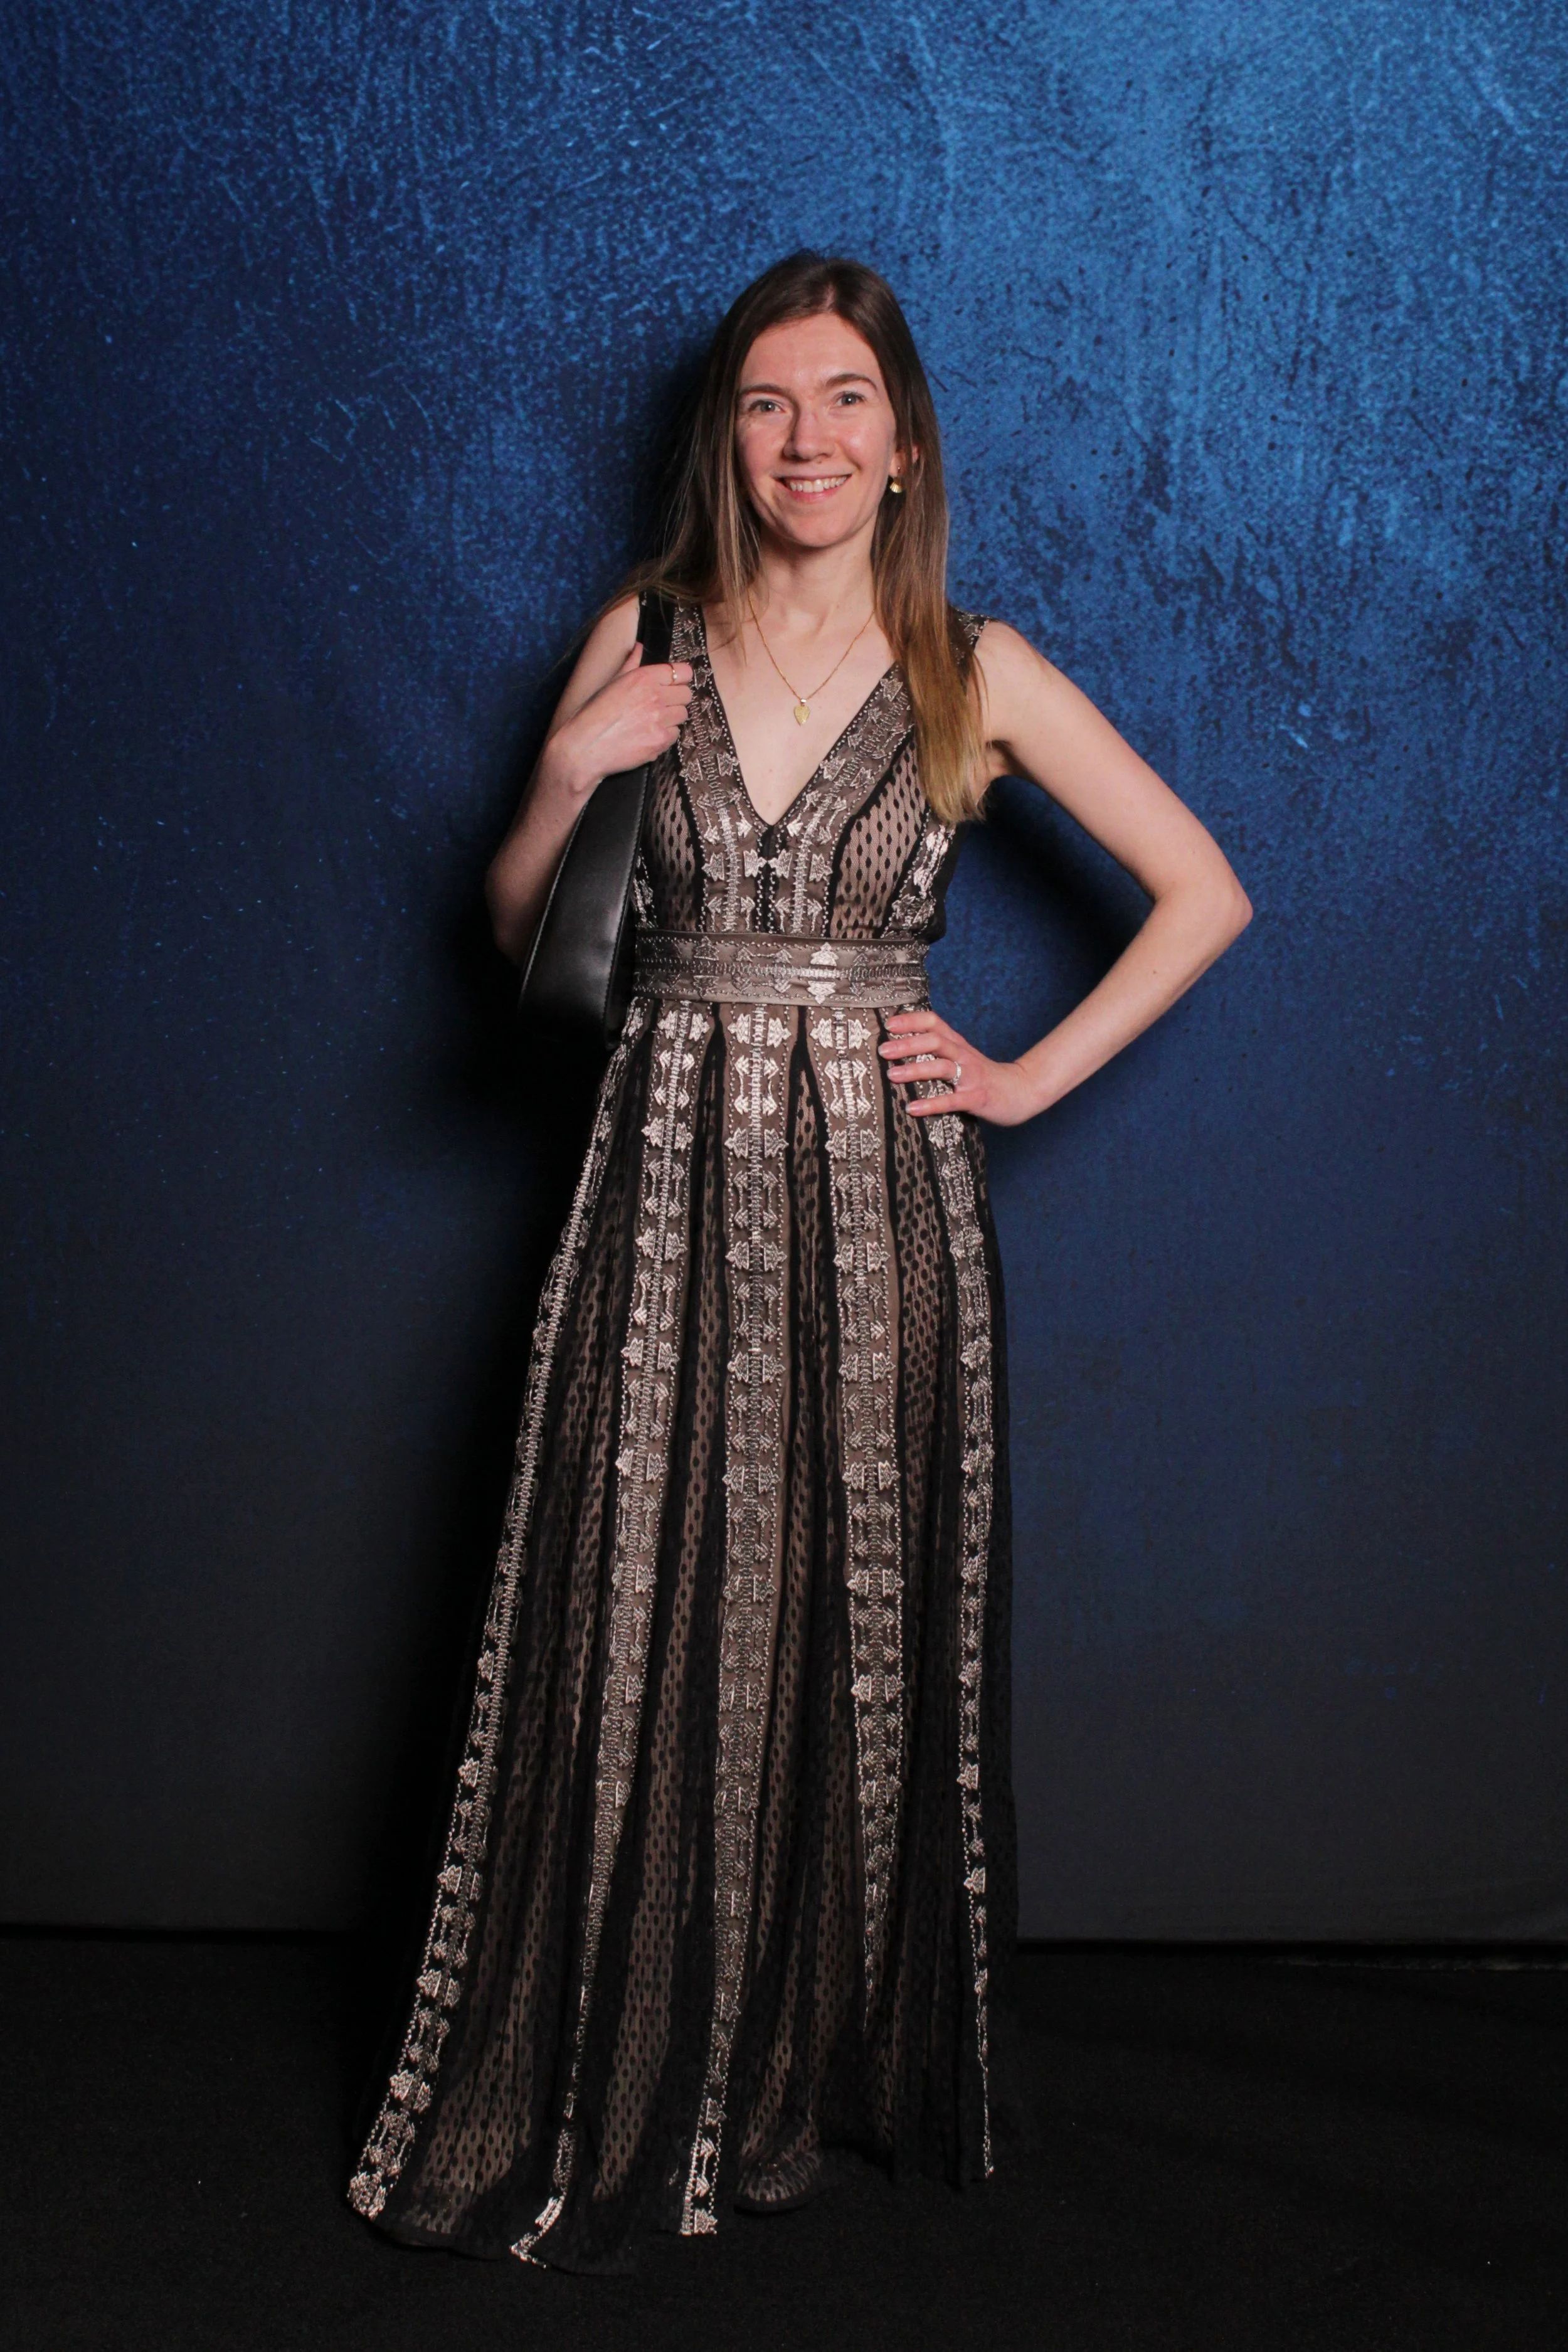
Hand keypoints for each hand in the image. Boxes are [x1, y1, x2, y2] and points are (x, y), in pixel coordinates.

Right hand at [550, 644, 693, 796]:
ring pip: (682, 714)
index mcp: (644, 677)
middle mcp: (655, 696)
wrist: (585, 746)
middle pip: (686, 694)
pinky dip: (666, 735)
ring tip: (652, 721)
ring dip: (671, 717)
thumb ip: (630, 663)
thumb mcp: (611, 682)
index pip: (683, 672)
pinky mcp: (660, 740)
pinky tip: (648, 735)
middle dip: (676, 699)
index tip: (673, 684)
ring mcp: (660, 719)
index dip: (680, 678)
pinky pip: (675, 734)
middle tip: (661, 705)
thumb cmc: (593, 713)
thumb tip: (638, 647)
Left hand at [879, 1008, 1038, 1125]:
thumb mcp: (962, 1057)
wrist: (1021, 1091)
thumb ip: (939, 1051)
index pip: (934, 1022)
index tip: (889, 1024)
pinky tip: (912, 1108)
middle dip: (907, 1044)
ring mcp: (971, 1076)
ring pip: (942, 1067)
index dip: (912, 1020)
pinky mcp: (976, 1098)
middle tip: (883, 1050)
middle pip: (934, 1041)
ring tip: (892, 1075)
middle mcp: (963, 1055)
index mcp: (958, 1044)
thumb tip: (902, 1047)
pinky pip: (951, 1101)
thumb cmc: (984, 1076)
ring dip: (915, 1070)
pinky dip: (931, 1104)